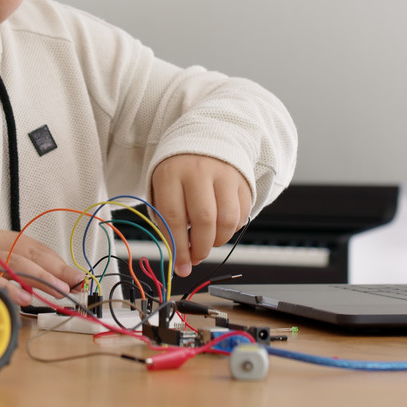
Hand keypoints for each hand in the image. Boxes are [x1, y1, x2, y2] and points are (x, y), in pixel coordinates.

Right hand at [0, 229, 84, 306]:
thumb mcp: (4, 253)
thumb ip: (32, 265)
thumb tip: (66, 279)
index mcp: (5, 239)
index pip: (37, 249)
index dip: (59, 265)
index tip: (78, 279)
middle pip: (25, 256)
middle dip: (50, 273)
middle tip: (68, 287)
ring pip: (9, 265)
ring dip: (34, 279)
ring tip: (55, 291)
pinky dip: (5, 288)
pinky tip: (21, 298)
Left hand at [150, 154, 251, 276]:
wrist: (203, 140)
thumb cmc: (179, 173)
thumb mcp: (163, 191)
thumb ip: (169, 224)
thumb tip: (181, 261)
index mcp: (171, 174)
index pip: (174, 218)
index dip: (178, 248)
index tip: (181, 266)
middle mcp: (199, 171)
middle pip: (204, 220)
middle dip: (200, 248)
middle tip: (196, 257)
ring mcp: (224, 174)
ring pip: (228, 220)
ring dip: (219, 241)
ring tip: (209, 241)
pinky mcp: (243, 180)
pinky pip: (242, 215)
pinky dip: (232, 229)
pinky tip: (220, 225)